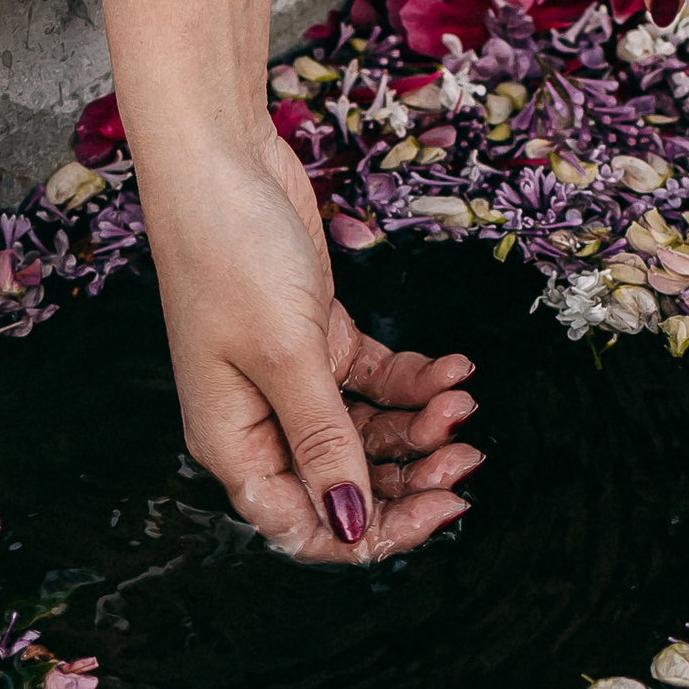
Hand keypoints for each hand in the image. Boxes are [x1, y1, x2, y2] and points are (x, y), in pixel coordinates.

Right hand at [135, 125, 480, 561]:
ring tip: (461, 400)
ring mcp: (292, 381)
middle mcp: (262, 422)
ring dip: (421, 426)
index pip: (306, 524)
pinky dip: (416, 381)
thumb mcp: (286, 356)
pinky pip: (377, 382)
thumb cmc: (229, 252)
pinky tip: (452, 368)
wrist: (221, 158)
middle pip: (347, 484)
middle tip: (467, 456)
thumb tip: (348, 525)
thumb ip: (325, 442)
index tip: (442, 508)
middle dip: (411, 478)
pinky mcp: (319, 340)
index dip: (376, 530)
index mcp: (234, 444)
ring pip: (370, 434)